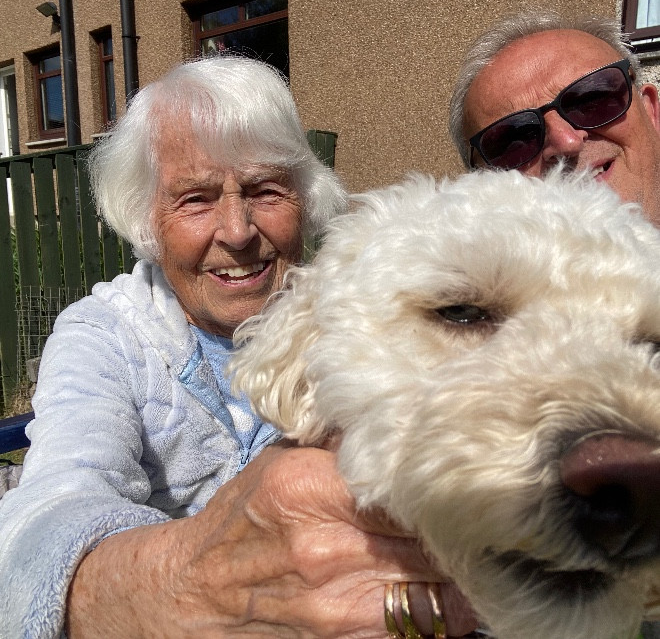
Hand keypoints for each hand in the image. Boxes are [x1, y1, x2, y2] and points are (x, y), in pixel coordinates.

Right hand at [66, 443, 477, 636]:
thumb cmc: (242, 517)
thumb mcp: (278, 460)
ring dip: (461, 568)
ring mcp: (335, 603)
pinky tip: (447, 586)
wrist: (193, 592)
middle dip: (458, 522)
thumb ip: (335, 441)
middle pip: (426, 534)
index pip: (400, 480)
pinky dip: (444, 608)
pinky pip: (420, 626)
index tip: (458, 472)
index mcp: (305, 487)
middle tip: (482, 507)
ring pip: (436, 587)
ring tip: (472, 546)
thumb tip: (391, 412)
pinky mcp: (343, 638)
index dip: (436, 478)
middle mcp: (323, 546)